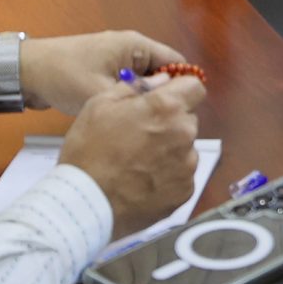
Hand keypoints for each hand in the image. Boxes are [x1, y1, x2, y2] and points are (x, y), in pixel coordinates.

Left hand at [18, 30, 192, 112]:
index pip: (176, 63)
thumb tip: (166, 108)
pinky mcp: (104, 71)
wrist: (26, 72)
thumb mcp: (103, 92)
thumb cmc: (65, 77)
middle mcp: (130, 49)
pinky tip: (132, 122)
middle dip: (166, 98)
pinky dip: (131, 101)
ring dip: (147, 101)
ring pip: (145, 83)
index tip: (187, 114)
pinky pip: (129, 86)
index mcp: (135, 46)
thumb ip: (137, 99)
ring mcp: (116, 60)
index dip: (186, 87)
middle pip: (162, 74)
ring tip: (153, 127)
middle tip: (169, 126)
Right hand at [57, 73, 205, 238]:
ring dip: (170, 150)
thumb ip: (135, 87)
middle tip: (142, 135)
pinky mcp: (185, 191)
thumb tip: (162, 80)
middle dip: (170, 122)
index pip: (194, 87)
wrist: (87, 203)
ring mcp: (188, 165)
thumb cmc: (89, 149)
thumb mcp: (99, 104)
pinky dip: (168, 175)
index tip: (164, 100)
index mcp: (166, 107)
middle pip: (188, 119)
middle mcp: (185, 134)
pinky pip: (182, 175)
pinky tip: (143, 181)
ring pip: (185, 148)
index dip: (179, 91)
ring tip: (139, 163)